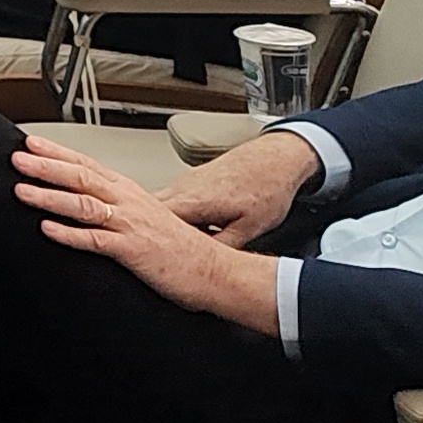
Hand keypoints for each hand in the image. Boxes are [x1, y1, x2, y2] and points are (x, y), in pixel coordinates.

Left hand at [13, 139, 284, 330]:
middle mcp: (128, 202)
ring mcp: (130, 225)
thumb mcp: (145, 216)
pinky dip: (69, 234)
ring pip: (83, 205)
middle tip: (16, 158)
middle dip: (46, 166)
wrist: (214, 272)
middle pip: (81, 176)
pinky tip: (47, 230)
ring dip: (49, 196)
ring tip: (21, 190)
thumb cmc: (180, 248)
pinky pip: (96, 240)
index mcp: (129, 191)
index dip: (57, 152)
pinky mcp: (133, 250)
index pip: (87, 164)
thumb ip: (116, 206)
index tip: (30, 142)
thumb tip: (85, 198)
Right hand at [162, 127, 322, 244]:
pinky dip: (172, 212)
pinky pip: (173, 197)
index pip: (154, 223)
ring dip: (159, 221)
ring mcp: (188, 181)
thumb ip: (223, 247)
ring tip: (169, 242)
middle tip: (150, 250)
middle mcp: (185, 188)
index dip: (147, 239)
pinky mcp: (194, 178)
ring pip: (160, 203)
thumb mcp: (250, 228)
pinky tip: (188, 225)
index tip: (146, 253)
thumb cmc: (267, 188)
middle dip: (147, 230)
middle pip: (149, 211)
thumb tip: (207, 263)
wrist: (276, 158)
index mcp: (194, 202)